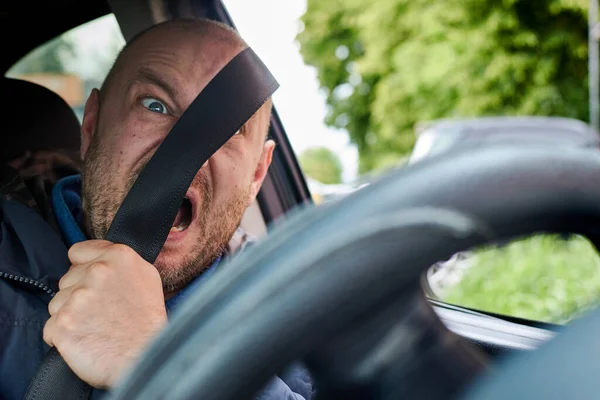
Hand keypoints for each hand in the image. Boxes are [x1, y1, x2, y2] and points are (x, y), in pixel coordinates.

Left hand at [43, 240, 166, 388]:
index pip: (78, 251)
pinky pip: (51, 327)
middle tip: (102, 311)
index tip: (94, 283)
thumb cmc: (147, 321)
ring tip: (95, 326)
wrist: (144, 358)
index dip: (84, 268)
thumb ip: (120, 260)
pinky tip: (85, 339)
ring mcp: (77, 298)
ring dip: (71, 315)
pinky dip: (64, 336)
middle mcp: (97, 272)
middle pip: (67, 279)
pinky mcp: (62, 324)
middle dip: (79, 294)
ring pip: (57, 302)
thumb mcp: (147, 276)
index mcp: (118, 256)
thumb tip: (100, 256)